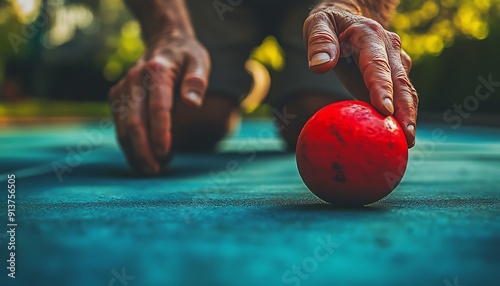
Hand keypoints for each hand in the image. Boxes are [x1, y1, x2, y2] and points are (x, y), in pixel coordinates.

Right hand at [108, 33, 209, 173]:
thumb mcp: (199, 61)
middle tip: (155, 171)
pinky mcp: (116, 96)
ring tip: (150, 169)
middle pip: (134, 122)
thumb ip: (197, 81)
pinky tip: (142, 157)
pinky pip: (118, 125)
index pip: (158, 107)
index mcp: (157, 71)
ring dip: (134, 152)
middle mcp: (134, 79)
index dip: (160, 133)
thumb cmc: (186, 56)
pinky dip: (128, 144)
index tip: (166, 153)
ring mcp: (122, 88)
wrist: (164, 41)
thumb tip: (192, 103)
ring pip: (122, 127)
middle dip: (143, 150)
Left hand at [303, 5, 417, 147]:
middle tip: (406, 136)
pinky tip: (398, 137)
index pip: (377, 65)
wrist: (347, 17)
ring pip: (406, 90)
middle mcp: (389, 48)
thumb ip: (319, 42)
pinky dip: (402, 115)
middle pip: (400, 82)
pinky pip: (400, 95)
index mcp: (370, 36)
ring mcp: (395, 61)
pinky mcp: (394, 74)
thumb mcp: (318, 24)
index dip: (382, 88)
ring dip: (409, 116)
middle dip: (406, 110)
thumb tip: (320, 67)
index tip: (385, 110)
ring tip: (407, 143)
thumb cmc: (329, 23)